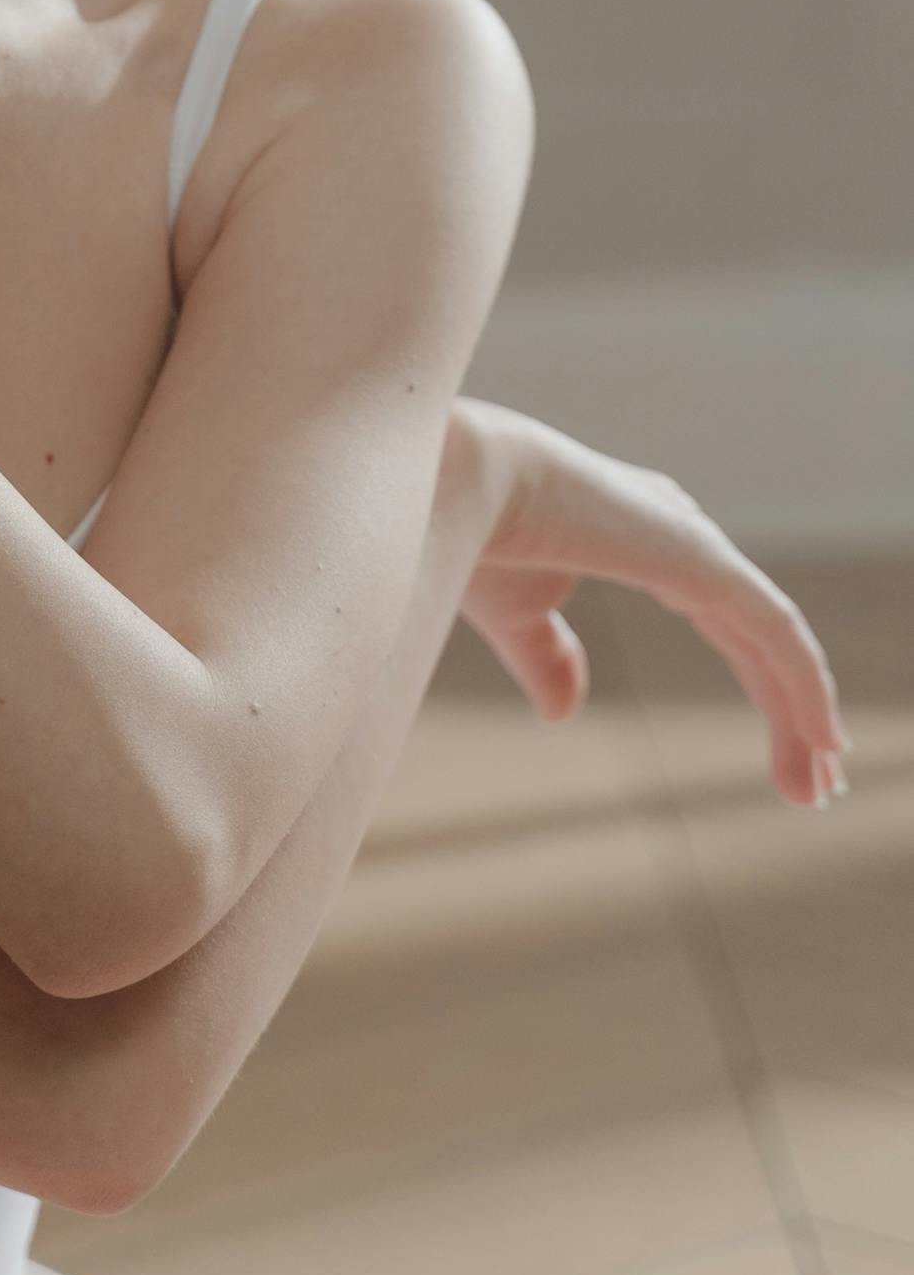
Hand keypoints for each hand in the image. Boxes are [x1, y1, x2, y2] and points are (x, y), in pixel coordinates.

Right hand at [453, 395, 848, 808]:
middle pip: (761, 638)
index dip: (761, 684)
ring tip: (818, 790)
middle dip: (791, 712)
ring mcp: (695, 544)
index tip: (783, 752)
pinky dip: (807, 685)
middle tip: (813, 790)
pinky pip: (775, 630)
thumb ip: (546, 656)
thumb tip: (565, 710)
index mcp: (643, 538)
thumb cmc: (470, 532)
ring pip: (775, 643)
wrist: (451, 484)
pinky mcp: (702, 558)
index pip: (728, 622)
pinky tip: (823, 737)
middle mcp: (681, 535)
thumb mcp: (516, 614)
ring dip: (804, 716)